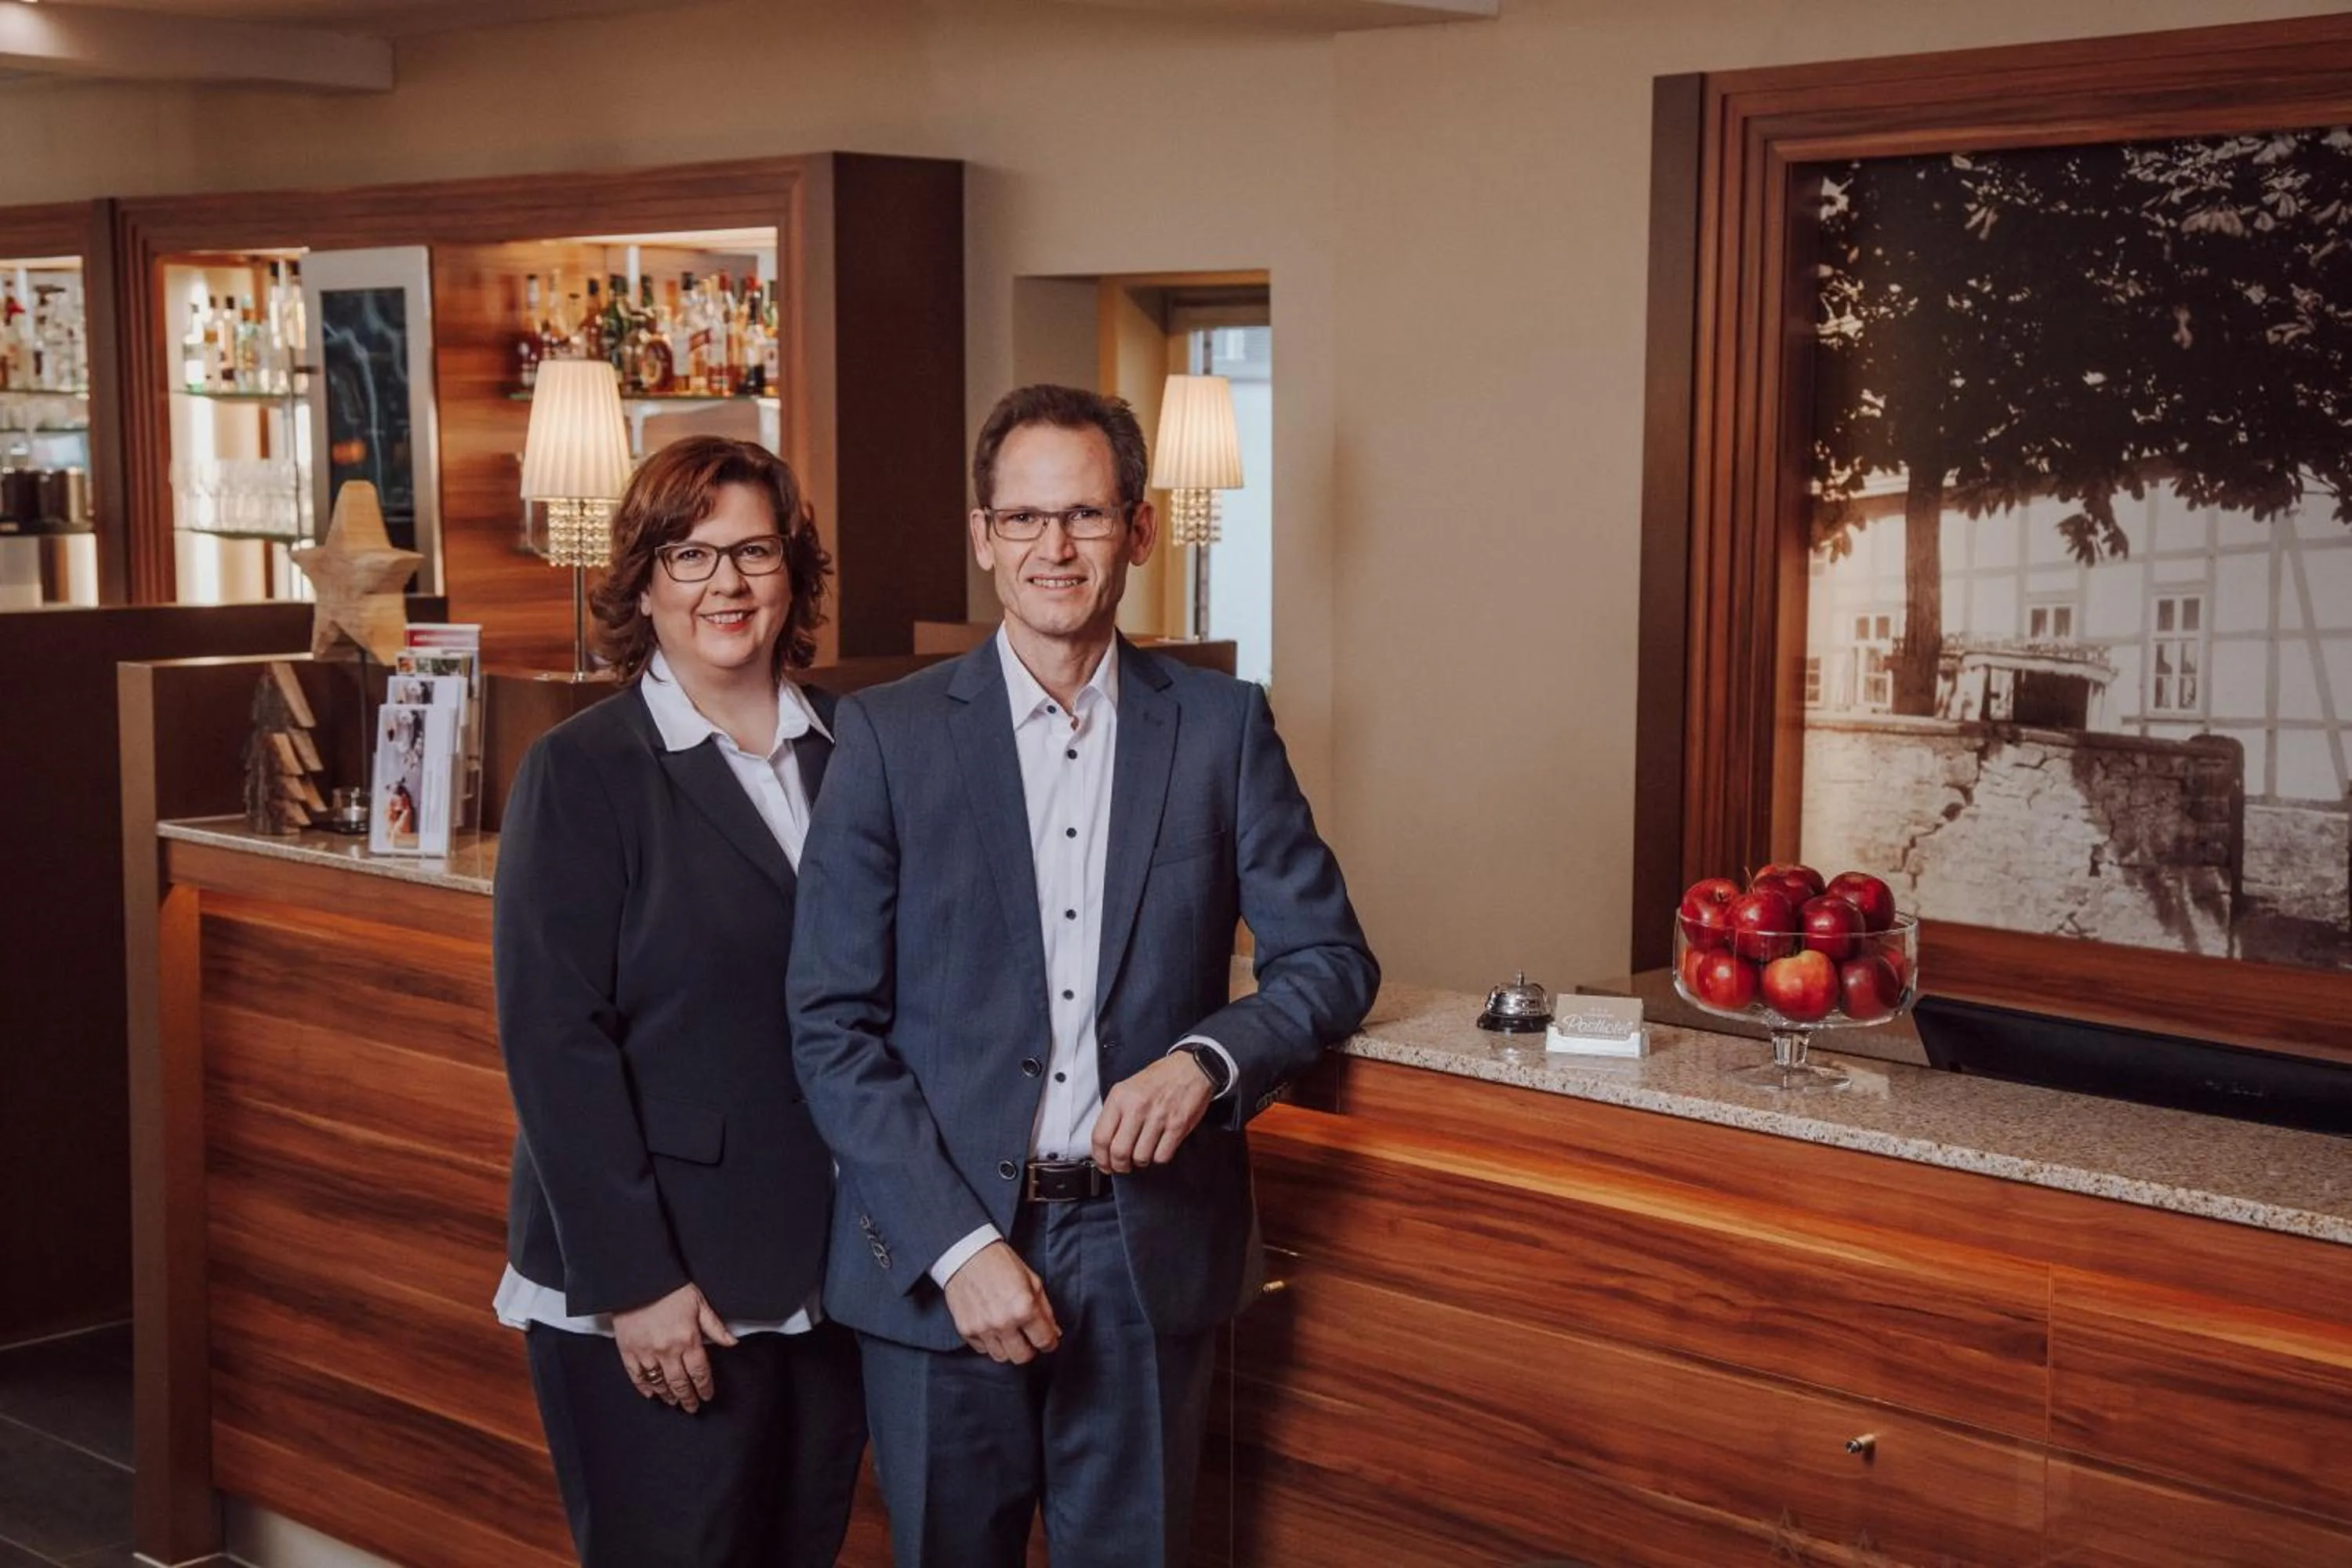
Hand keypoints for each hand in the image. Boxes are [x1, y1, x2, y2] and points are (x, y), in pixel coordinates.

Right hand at [612, 1282, 736, 1412]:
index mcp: (688, 1339)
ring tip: (673, 1401)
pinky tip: (651, 1393)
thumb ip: (715, 1326)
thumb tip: (732, 1342)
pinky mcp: (628, 1351)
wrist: (639, 1278)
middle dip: (688, 1398)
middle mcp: (667, 1350)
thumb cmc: (671, 1288)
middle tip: (691, 1407)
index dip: (704, 1387)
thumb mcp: (699, 1303)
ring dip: (668, 1395)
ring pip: (659, 1383)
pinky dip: (644, 1387)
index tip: (707, 1395)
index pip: (700, 1372)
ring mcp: (646, 1353)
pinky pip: (636, 1376)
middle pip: (680, 1383)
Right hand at [942, 1241, 1060, 1363]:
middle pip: (1022, 1357)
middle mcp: (1003, 1322)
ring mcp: (982, 1328)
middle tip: (1028, 1337)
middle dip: (1029, 1349)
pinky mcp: (966, 1330)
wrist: (966, 1253)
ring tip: (1009, 1331)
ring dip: (1008, 1347)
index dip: (1049, 1342)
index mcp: (1024, 1308)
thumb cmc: (1000, 1262)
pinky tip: (992, 1327)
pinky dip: (989, 1342)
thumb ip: (1045, 1310)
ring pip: (1001, 1357)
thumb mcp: (1032, 1280)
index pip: (1044, 1342)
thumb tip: (1055, 1332)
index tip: (1048, 1340)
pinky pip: (982, 1349)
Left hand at [1090, 1053, 1213, 1173]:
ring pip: (1140, 1157)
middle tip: (1123, 1165)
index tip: (1105, 1164)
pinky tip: (1159, 1147)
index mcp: (1120, 1097)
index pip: (1100, 1136)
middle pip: (1119, 1152)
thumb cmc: (1160, 1078)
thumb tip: (1105, 1142)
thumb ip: (1115, 1112)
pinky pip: (1162, 1156)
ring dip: (1141, 1161)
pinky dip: (1159, 1157)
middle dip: (1119, 1166)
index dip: (1100, 1158)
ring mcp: (1158, 1117)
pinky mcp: (1177, 1126)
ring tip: (1143, 1153)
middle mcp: (1137, 1107)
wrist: (1192, 1068)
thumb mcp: (1128, 1087)